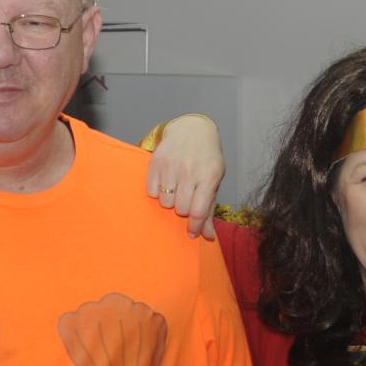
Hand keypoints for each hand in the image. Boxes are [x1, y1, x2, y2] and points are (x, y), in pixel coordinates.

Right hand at [145, 113, 224, 239]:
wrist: (191, 129)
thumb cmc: (206, 159)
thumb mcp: (214, 180)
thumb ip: (209, 208)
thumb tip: (207, 236)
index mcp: (209, 176)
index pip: (198, 211)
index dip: (194, 226)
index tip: (192, 233)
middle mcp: (189, 170)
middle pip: (181, 209)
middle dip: (184, 210)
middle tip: (187, 199)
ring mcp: (171, 165)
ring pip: (165, 202)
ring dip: (170, 201)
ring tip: (176, 189)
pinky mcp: (155, 162)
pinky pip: (151, 192)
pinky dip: (157, 193)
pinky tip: (166, 182)